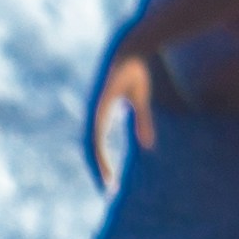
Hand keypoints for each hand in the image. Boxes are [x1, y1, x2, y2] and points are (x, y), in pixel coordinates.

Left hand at [85, 43, 159, 184]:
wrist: (131, 47)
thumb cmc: (134, 70)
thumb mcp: (139, 101)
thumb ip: (141, 122)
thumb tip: (147, 146)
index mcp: (100, 115)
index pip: (97, 145)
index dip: (102, 163)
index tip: (110, 181)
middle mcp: (93, 114)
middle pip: (91, 149)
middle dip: (98, 170)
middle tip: (106, 190)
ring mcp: (94, 110)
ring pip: (91, 145)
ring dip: (98, 165)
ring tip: (106, 182)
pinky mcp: (98, 105)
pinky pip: (96, 132)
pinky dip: (99, 149)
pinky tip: (103, 160)